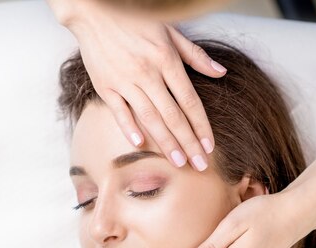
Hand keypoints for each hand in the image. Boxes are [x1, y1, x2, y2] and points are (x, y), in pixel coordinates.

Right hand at [61, 1, 227, 170]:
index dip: (201, 126)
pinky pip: (119, 111)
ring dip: (166, 143)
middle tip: (199, 165)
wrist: (94, 11)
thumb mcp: (170, 31)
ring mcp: (125, 80)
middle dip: (188, 143)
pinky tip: (141, 145)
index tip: (210, 146)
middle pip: (173, 115)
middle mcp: (147, 72)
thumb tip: (221, 73)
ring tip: (179, 162)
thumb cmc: (135, 21)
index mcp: (166, 59)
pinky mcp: (105, 86)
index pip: (190, 100)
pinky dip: (129, 128)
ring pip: (150, 118)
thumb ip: (196, 55)